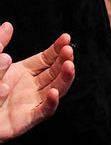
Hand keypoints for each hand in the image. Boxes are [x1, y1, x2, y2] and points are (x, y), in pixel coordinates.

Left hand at [0, 24, 74, 142]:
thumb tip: (8, 25)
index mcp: (26, 72)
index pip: (48, 58)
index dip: (58, 48)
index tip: (66, 38)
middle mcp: (33, 87)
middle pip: (55, 72)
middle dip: (64, 61)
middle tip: (68, 51)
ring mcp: (32, 102)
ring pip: (56, 90)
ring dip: (65, 78)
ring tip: (69, 66)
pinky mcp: (27, 119)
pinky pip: (43, 111)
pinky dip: (50, 103)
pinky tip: (54, 93)